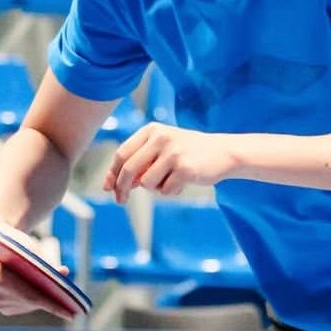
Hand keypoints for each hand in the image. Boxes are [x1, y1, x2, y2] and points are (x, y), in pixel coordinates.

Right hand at [0, 239, 78, 320]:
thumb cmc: (15, 243)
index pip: (34, 297)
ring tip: (45, 286)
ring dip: (41, 298)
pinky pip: (24, 306)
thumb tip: (64, 272)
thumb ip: (47, 264)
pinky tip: (30, 287)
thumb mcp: (32, 249)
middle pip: (33, 302)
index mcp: (1, 279)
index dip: (55, 306)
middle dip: (52, 300)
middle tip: (71, 304)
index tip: (73, 315)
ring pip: (30, 305)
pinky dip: (32, 298)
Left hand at [103, 124, 236, 201]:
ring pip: (147, 183)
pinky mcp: (184, 168)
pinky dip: (170, 192)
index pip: (122, 153)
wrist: (223, 152)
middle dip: (121, 188)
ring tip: (170, 179)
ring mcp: (173, 153)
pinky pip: (165, 190)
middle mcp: (160, 138)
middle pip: (128, 169)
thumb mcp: (162, 149)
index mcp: (152, 130)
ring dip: (155, 188)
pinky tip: (182, 182)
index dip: (112, 173)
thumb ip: (141, 162)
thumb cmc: (188, 152)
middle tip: (120, 201)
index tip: (107, 188)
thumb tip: (118, 184)